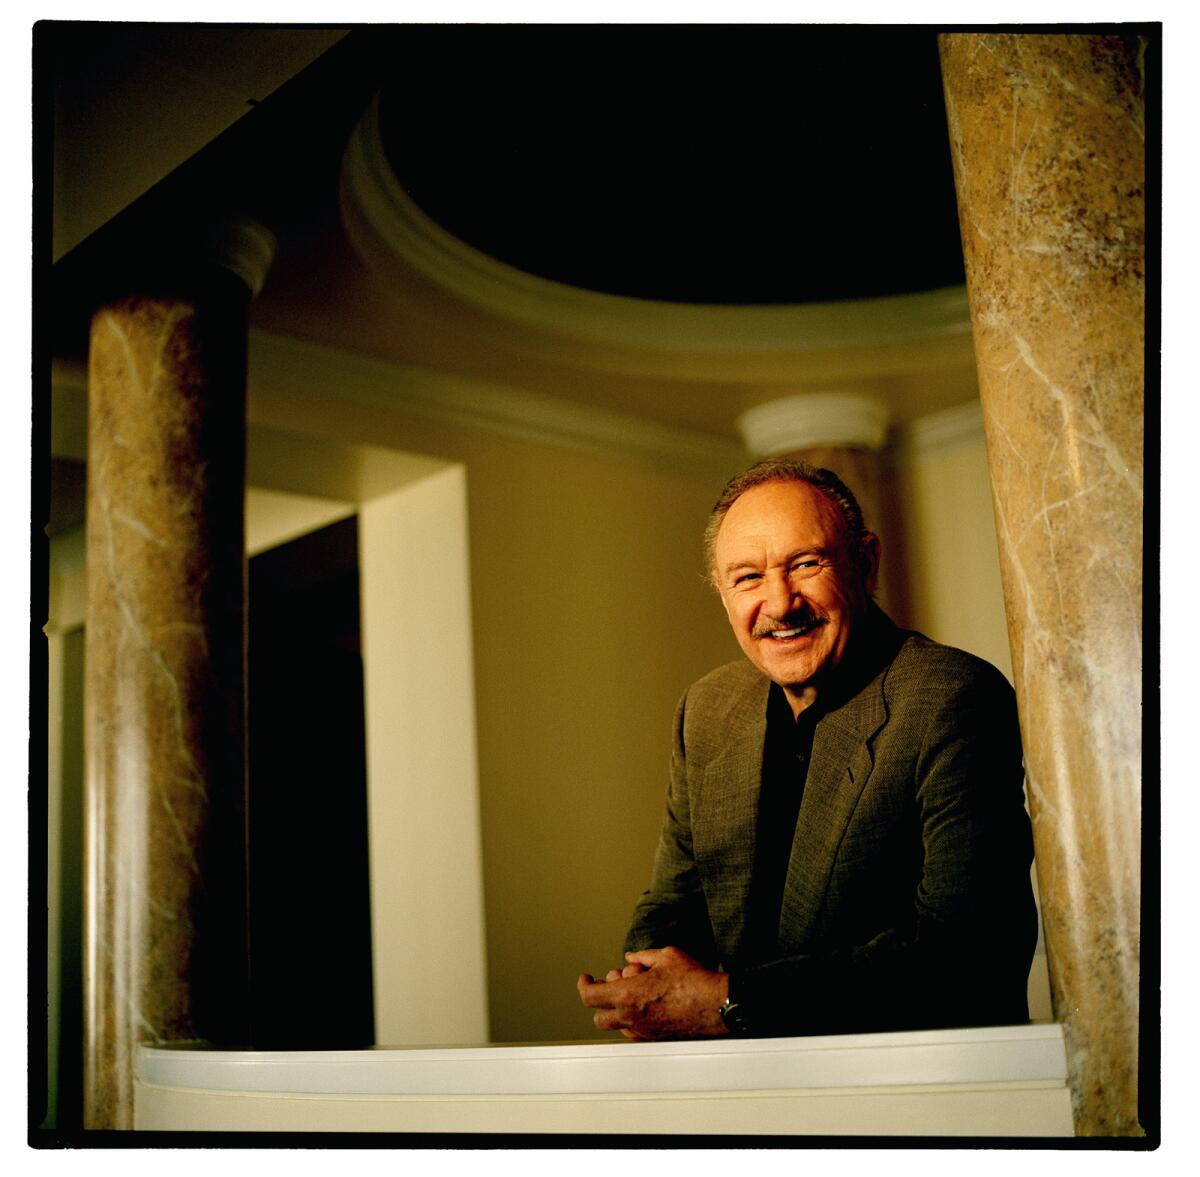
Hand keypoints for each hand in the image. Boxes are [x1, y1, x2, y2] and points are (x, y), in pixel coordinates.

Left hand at [577, 946, 729, 1040]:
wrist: (716, 1005)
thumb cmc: (694, 980)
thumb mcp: (666, 955)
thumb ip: (643, 956)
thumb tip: (632, 957)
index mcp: (628, 995)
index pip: (590, 996)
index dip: (584, 985)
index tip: (587, 977)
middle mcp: (631, 1017)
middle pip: (598, 1015)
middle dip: (602, 998)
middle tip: (615, 982)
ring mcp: (643, 1031)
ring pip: (616, 1025)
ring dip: (618, 1008)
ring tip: (637, 990)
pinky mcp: (656, 1039)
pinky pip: (633, 1032)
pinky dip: (633, 1019)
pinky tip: (647, 1005)